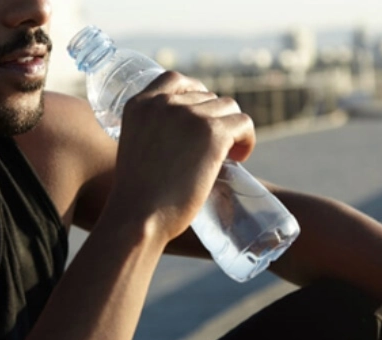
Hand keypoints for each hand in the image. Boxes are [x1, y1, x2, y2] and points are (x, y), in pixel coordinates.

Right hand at [111, 71, 255, 239]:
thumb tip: (188, 134)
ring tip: (228, 154)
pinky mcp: (213, 132)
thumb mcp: (135, 149)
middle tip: (215, 148)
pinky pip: (243, 123)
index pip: (175, 79)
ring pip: (228, 107)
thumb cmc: (137, 198)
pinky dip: (246, 139)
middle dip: (214, 119)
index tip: (201, 114)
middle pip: (207, 96)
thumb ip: (153, 132)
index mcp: (140, 104)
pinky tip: (239, 158)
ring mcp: (189, 115)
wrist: (139, 218)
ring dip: (231, 128)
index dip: (195, 92)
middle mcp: (164, 103)